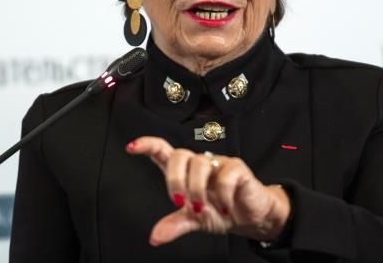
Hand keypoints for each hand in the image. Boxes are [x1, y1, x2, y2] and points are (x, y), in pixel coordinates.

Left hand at [125, 136, 289, 245]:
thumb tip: (155, 236)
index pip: (162, 151)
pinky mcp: (236, 167)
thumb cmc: (220, 211)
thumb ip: (175, 225)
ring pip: (199, 163)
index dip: (147, 145)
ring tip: (203, 209)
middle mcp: (198, 164)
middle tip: (179, 201)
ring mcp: (217, 163)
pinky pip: (224, 176)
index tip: (131, 147)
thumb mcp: (194, 221)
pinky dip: (223, 197)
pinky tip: (225, 207)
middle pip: (178, 155)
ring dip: (197, 190)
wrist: (251, 217)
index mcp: (184, 172)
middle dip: (174, 179)